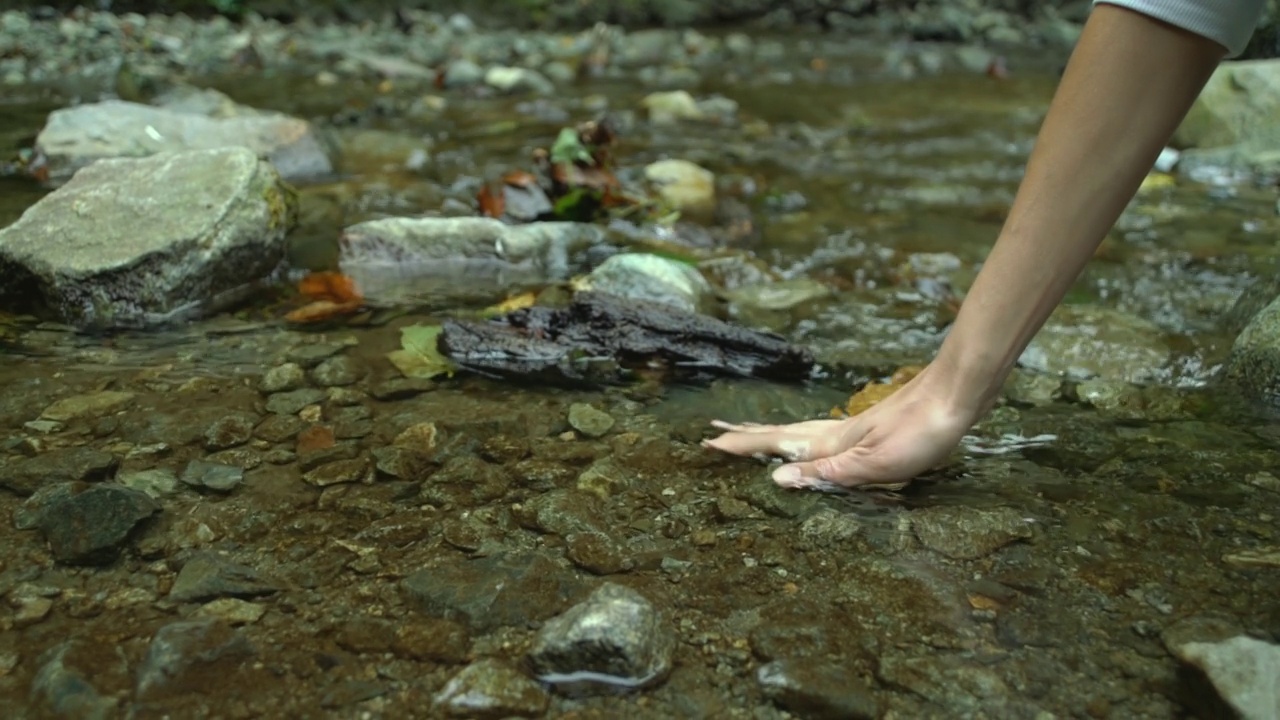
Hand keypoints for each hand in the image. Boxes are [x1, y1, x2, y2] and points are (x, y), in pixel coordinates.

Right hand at [701, 367, 980, 490]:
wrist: (958, 395)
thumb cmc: (921, 432)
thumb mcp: (875, 463)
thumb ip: (826, 472)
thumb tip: (777, 478)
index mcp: (831, 443)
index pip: (776, 444)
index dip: (743, 445)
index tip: (709, 442)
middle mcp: (836, 433)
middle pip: (782, 433)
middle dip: (747, 436)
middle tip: (716, 432)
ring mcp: (854, 428)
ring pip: (800, 431)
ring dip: (771, 434)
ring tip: (752, 433)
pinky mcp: (872, 428)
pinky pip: (821, 433)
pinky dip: (801, 436)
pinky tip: (813, 440)